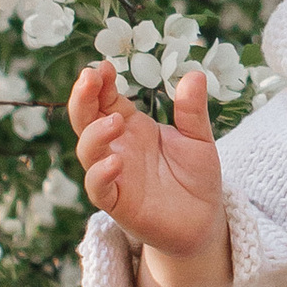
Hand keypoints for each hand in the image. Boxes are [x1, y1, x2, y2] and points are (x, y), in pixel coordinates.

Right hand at [69, 65, 232, 286]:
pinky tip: (114, 162)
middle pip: (85, 119)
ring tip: (115, 121)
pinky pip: (98, 189)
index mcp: (131, 127)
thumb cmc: (195, 177)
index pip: (105, 99)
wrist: (204, 221)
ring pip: (87, 152)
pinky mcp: (117, 203)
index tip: (103, 66)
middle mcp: (116, 147)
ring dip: (95, 134)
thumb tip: (195, 73)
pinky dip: (101, 175)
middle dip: (83, 98)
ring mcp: (113, 175)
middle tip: (90, 78)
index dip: (99, 82)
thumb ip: (192, 110)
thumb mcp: (198, 139)